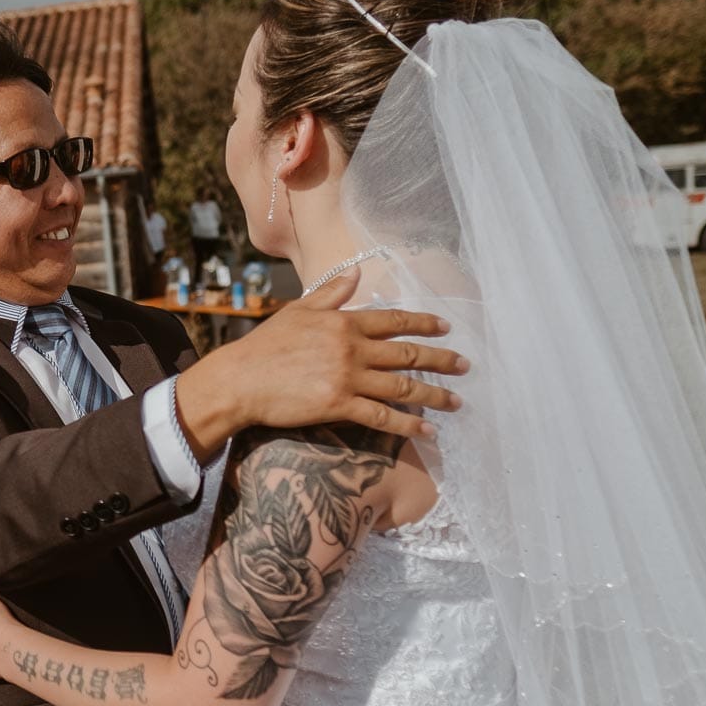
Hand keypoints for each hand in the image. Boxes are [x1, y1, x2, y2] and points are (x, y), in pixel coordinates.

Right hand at [173, 267, 466, 456]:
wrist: (240, 380)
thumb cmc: (264, 345)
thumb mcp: (297, 310)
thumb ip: (331, 293)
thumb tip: (355, 274)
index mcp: (343, 322)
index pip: (395, 321)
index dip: (424, 324)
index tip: (447, 328)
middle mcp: (351, 348)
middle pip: (407, 354)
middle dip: (441, 360)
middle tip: (465, 366)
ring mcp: (346, 377)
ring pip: (402, 386)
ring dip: (434, 395)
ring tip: (456, 402)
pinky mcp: (338, 405)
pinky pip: (382, 416)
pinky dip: (408, 424)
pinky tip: (427, 431)